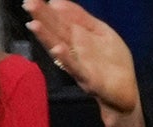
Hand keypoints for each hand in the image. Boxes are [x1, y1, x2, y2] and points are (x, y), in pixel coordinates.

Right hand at [24, 0, 139, 114]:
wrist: (124, 90)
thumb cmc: (111, 61)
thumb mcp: (100, 31)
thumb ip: (81, 17)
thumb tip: (57, 1)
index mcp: (76, 36)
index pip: (59, 19)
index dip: (46, 9)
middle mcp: (72, 49)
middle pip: (55, 30)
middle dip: (42, 17)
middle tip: (28, 4)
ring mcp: (77, 63)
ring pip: (59, 47)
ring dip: (46, 37)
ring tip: (34, 24)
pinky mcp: (87, 77)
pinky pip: (74, 66)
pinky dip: (66, 58)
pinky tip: (58, 48)